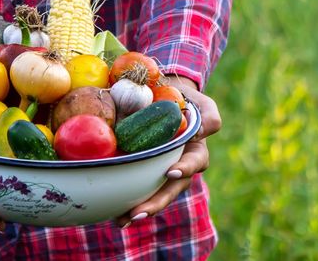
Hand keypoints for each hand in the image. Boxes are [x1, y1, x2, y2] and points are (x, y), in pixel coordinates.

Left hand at [116, 76, 220, 226]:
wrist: (164, 97)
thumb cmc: (186, 102)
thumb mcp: (203, 105)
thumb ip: (209, 117)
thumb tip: (198, 134)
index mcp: (195, 153)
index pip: (195, 164)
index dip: (184, 169)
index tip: (170, 172)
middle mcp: (178, 167)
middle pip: (170, 190)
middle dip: (155, 203)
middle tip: (138, 213)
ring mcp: (159, 172)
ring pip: (152, 195)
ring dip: (138, 209)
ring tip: (121, 220)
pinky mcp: (142, 171)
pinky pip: (135, 188)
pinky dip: (123, 200)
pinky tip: (109, 211)